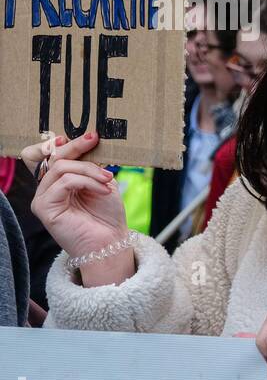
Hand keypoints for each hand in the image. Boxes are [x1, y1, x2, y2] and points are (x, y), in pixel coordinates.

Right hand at [22, 131, 131, 280]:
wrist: (110, 242)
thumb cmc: (107, 215)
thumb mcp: (102, 183)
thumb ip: (91, 165)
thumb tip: (88, 143)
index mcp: (58, 182)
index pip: (48, 155)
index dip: (60, 143)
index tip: (88, 136)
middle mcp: (46, 189)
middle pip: (53, 157)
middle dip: (76, 146)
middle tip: (95, 139)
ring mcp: (43, 198)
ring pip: (61, 168)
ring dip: (89, 170)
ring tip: (108, 179)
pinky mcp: (44, 208)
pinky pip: (64, 182)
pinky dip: (87, 181)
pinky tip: (103, 190)